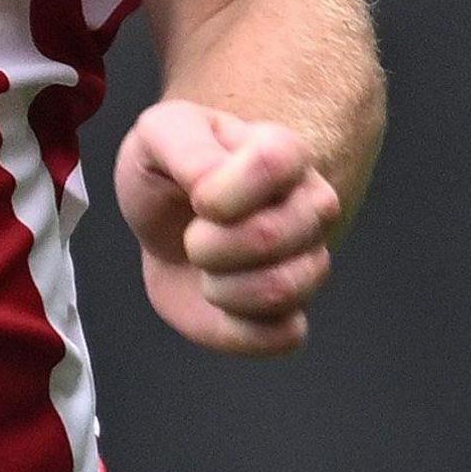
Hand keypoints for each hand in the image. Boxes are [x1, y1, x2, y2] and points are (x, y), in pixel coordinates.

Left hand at [113, 99, 342, 356]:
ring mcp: (310, 261)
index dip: (223, 191)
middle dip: (208, 246)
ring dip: (221, 288)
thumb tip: (211, 189)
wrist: (165, 227)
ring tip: (206, 270)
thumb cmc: (168, 174)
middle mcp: (312, 205)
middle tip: (192, 238)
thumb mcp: (158, 135)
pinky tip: (222, 305)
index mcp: (283, 151)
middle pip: (271, 235)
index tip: (197, 201)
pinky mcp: (293, 315)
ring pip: (282, 290)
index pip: (275, 163)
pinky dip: (235, 329)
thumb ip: (185, 146)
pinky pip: (282, 336)